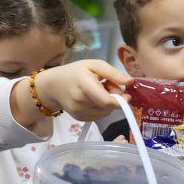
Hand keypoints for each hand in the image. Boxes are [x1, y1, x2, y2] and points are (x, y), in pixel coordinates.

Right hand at [14, 60, 130, 128]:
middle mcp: (81, 101)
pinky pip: (99, 116)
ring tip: (100, 91)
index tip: (126, 93)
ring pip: (105, 113)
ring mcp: (79, 112)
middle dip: (115, 98)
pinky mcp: (80, 119)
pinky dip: (102, 108)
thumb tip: (130, 82)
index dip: (120, 99)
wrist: (52, 86)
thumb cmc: (74, 72)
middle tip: (109, 86)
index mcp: (84, 85)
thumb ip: (113, 73)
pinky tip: (94, 99)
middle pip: (108, 107)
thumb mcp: (93, 65)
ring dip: (109, 104)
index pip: (107, 101)